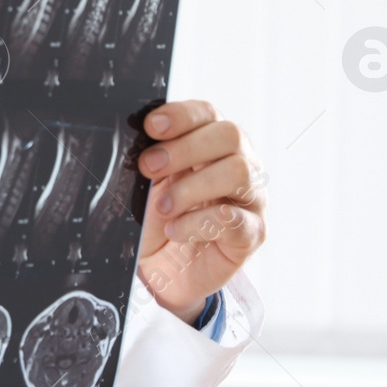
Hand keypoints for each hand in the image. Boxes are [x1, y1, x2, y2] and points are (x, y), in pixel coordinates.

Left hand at [134, 100, 266, 323]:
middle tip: (149, 166)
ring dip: (192, 186)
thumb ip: (152, 161)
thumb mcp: (148, 186)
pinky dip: (198, 223)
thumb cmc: (158, 221)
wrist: (163, 272)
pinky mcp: (252, 233)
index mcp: (212, 145)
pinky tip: (174, 230)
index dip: (182, 115)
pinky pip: (234, 219)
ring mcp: (251, 198)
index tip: (151, 126)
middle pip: (230, 135)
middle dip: (185, 148)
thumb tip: (134, 139)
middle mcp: (240, 165)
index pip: (208, 114)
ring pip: (239, 173)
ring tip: (162, 206)